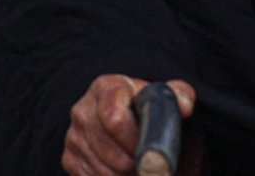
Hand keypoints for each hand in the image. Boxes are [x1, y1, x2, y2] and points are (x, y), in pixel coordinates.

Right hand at [62, 74, 195, 175]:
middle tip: (147, 163)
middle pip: (109, 148)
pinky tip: (122, 172)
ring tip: (137, 167)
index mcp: (106, 88)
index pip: (114, 118)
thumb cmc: (143, 108)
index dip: (134, 139)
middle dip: (133, 161)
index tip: (149, 148)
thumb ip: (177, 95)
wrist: (123, 118)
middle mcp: (83, 110)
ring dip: (124, 174)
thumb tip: (185, 106)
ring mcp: (74, 135)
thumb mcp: (160, 96)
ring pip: (102, 168)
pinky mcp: (69, 158)